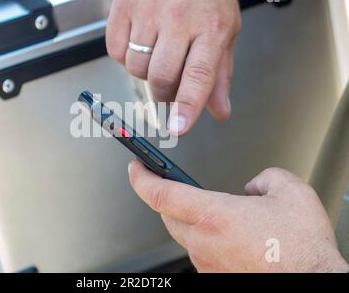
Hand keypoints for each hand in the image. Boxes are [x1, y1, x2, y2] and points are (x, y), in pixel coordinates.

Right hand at [107, 0, 241, 134]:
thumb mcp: (224, 33)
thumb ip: (219, 75)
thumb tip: (219, 111)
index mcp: (210, 28)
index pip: (199, 75)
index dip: (187, 106)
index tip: (178, 128)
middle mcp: (179, 18)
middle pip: (160, 78)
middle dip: (163, 93)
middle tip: (170, 81)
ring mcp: (147, 11)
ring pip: (136, 68)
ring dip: (145, 71)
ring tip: (157, 50)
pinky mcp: (122, 6)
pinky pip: (116, 52)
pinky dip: (126, 55)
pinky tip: (140, 39)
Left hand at [128, 161, 348, 271]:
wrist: (313, 283)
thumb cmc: (302, 249)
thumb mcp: (291, 192)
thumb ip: (266, 177)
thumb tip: (254, 186)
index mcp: (214, 216)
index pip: (160, 194)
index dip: (142, 178)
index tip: (136, 168)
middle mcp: (204, 242)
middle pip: (167, 215)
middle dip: (167, 197)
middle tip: (176, 186)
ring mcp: (207, 263)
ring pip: (185, 235)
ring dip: (192, 220)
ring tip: (217, 213)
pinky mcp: (215, 276)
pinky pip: (201, 253)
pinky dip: (207, 240)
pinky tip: (231, 237)